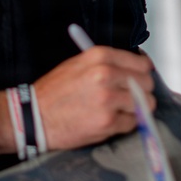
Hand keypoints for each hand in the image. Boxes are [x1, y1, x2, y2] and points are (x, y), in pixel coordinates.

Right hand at [33, 45, 154, 149]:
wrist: (33, 117)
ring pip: (145, 104)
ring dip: (136, 109)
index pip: (142, 63)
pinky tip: (111, 121)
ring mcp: (107, 100)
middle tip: (130, 97)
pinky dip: (125, 124)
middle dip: (142, 92)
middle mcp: (105, 75)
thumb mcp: (79, 64)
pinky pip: (133, 123)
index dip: (142, 73)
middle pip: (147, 83)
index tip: (139, 79)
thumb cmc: (55, 91)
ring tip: (120, 110)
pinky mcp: (107, 122)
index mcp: (100, 57)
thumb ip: (108, 63)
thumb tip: (137, 68)